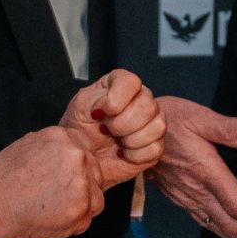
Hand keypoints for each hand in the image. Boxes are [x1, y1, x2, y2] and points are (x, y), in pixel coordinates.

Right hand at [0, 125, 106, 237]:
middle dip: (82, 187)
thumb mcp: (29, 145)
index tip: (66, 178)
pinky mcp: (82, 207)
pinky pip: (88, 218)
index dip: (79, 167)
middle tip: (56, 198)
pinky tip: (52, 219)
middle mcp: (77, 155)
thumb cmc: (2, 179)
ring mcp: (82, 181)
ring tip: (52, 209)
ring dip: (80, 206)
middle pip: (96, 173)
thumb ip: (55, 147)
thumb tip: (70, 152)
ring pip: (97, 197)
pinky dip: (73, 224)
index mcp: (63, 136)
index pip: (87, 149)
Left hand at [64, 70, 164, 190]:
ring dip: (130, 140)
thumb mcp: (80, 106)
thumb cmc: (81, 127)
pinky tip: (124, 152)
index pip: (131, 83)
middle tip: (106, 130)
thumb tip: (111, 103)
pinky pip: (155, 148)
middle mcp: (141, 98)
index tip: (100, 113)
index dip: (115, 100)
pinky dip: (135, 155)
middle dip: (121, 124)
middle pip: (147, 106)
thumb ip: (94, 98)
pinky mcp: (154, 144)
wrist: (83, 154)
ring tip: (116, 141)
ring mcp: (151, 121)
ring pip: (157, 127)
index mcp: (122, 84)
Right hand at [152, 97, 236, 237]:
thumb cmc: (167, 119)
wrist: (130, 130)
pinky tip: (235, 235)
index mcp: (205, 171)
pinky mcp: (179, 198)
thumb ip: (231, 128)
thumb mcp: (200, 116)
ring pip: (218, 226)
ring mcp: (186, 197)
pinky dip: (225, 232)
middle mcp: (196, 190)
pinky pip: (205, 222)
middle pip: (231, 224)